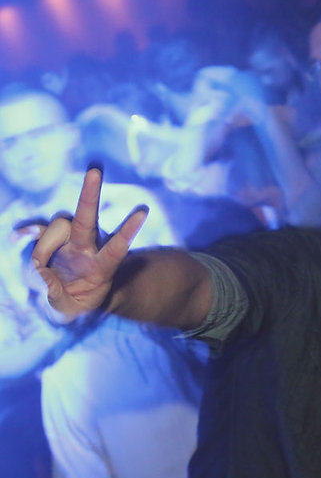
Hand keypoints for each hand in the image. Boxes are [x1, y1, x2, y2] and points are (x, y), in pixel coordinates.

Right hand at [30, 168, 147, 320]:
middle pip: (87, 218)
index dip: (128, 231)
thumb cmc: (80, 300)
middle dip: (90, 194)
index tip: (143, 211)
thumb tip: (46, 274)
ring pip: (57, 226)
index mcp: (101, 265)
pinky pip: (39, 228)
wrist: (75, 292)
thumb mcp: (73, 308)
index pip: (116, 247)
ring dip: (45, 247)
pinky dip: (29, 231)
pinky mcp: (53, 237)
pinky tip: (19, 235)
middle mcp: (89, 246)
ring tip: (44, 270)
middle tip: (95, 170)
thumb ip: (59, 295)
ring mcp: (71, 239)